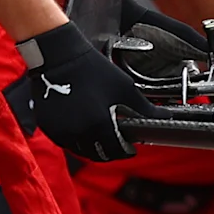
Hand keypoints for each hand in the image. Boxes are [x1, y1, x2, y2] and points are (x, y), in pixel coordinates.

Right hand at [7, 22, 151, 162]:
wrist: (60, 58)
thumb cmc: (92, 71)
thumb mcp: (125, 89)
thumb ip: (145, 108)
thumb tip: (165, 117)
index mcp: (98, 125)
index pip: (115, 151)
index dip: (126, 151)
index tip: (130, 149)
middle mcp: (77, 132)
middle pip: (97, 155)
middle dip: (110, 152)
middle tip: (117, 144)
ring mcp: (60, 131)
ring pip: (80, 151)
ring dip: (92, 148)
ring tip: (101, 137)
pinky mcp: (48, 127)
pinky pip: (65, 142)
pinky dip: (76, 141)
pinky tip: (84, 130)